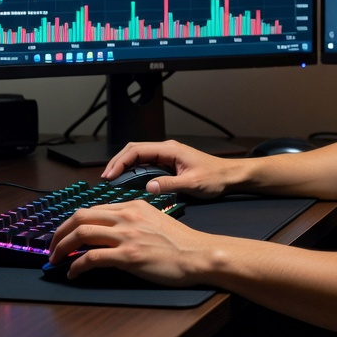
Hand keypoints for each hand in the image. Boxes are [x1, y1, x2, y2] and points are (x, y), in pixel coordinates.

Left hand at [48, 199, 207, 285]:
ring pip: (81, 234)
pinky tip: (73, 273)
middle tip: (52, 248)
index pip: (92, 209)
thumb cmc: (179, 242)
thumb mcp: (154, 220)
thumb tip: (110, 231)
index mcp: (132, 206)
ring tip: (55, 260)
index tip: (64, 235)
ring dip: (62, 248)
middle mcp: (126, 216)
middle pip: (80, 217)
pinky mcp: (128, 256)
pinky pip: (91, 257)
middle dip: (59, 233)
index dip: (72, 223)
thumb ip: (132, 220)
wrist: (197, 255)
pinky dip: (76, 266)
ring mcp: (126, 235)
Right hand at [101, 139, 242, 199]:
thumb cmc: (215, 178)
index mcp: (170, 150)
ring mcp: (167, 156)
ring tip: (112, 180)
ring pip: (139, 156)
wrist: (230, 176)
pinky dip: (134, 170)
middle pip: (135, 150)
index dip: (121, 162)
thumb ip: (169, 185)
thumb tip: (148, 187)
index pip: (138, 150)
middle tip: (106, 178)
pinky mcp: (169, 164)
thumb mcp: (192, 184)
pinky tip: (128, 181)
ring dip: (125, 165)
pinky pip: (147, 163)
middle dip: (118, 162)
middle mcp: (167, 149)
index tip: (110, 175)